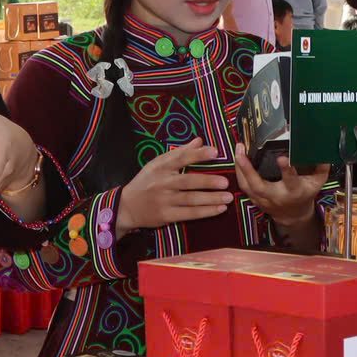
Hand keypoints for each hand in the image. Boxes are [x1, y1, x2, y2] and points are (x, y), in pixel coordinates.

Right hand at [117, 141, 234, 231]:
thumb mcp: (158, 163)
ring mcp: (164, 200)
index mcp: (160, 167)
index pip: (181, 158)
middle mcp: (162, 183)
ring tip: (228, 197)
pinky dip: (206, 212)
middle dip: (209, 182)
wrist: (127, 206)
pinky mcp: (166, 215)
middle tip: (226, 182)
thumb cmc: (146, 182)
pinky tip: (219, 209)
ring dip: (211, 199)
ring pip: (191, 200)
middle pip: (188, 182)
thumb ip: (180, 152)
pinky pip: (189, 214)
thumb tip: (199, 140)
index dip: (198, 154)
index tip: (215, 152)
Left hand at [232, 150, 331, 235]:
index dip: (287, 170)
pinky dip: (238, 172)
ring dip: (239, 168)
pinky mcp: (255, 199)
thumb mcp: (317, 182)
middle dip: (248, 169)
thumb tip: (323, 151)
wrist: (294, 215)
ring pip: (247, 185)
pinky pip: (243, 186)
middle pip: (259, 185)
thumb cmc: (304, 194)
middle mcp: (276, 196)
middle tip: (241, 153)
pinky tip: (237, 158)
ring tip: (238, 149)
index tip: (282, 158)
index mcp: (294, 191)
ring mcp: (263, 199)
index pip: (291, 180)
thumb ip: (321, 167)